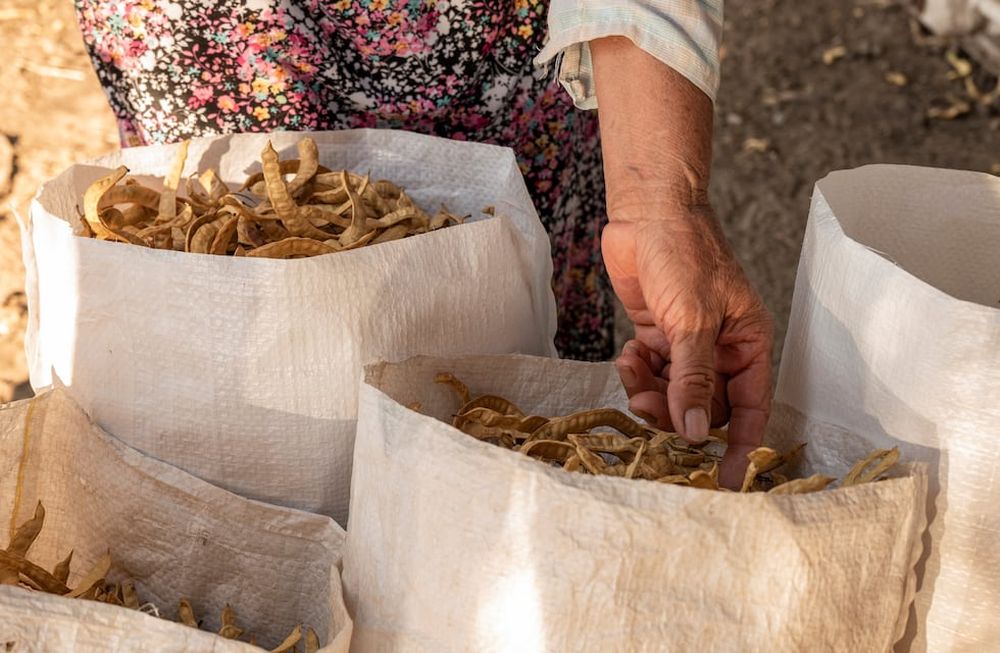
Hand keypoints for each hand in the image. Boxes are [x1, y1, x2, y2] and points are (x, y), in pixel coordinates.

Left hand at [602, 210, 773, 488]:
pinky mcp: (657, 336)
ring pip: (673, 394)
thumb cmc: (684, 254)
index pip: (750, 408)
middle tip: (649, 409)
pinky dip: (637, 373)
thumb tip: (697, 430)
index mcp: (748, 343)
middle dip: (677, 414)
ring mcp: (687, 344)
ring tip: (633, 373)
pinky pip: (650, 374)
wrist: (647, 214)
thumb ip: (694, 378)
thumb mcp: (694, 319)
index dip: (738, 446)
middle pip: (705, 407)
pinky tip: (628, 355)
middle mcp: (721, 349)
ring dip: (651, 394)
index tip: (724, 482)